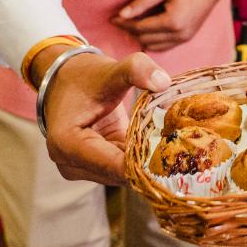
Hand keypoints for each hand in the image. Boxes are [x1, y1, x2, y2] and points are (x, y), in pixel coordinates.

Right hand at [34, 46, 170, 182]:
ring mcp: (78, 169)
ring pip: (121, 176)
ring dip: (143, 164)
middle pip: (117, 175)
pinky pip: (120, 170)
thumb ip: (136, 70)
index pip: (112, 165)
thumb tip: (164, 82)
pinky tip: (157, 147)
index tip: (174, 159)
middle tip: (181, 151)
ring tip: (171, 147)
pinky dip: (137, 160)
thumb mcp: (110, 71)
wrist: (66, 81)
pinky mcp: (91, 170)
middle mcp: (69, 163)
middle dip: (147, 165)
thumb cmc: (85, 78)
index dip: (143, 165)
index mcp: (67, 143)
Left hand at [109, 0, 225, 51]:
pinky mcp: (185, 40)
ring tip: (130, 25)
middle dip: (129, 30)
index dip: (124, 23)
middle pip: (145, 38)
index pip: (140, 27)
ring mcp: (183, 39)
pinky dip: (151, 41)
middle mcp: (179, 35)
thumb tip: (122, 14)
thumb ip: (142, 1)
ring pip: (152, 46)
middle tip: (119, 20)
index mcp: (173, 21)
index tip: (112, 18)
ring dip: (140, 37)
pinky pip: (162, 46)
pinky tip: (145, 30)